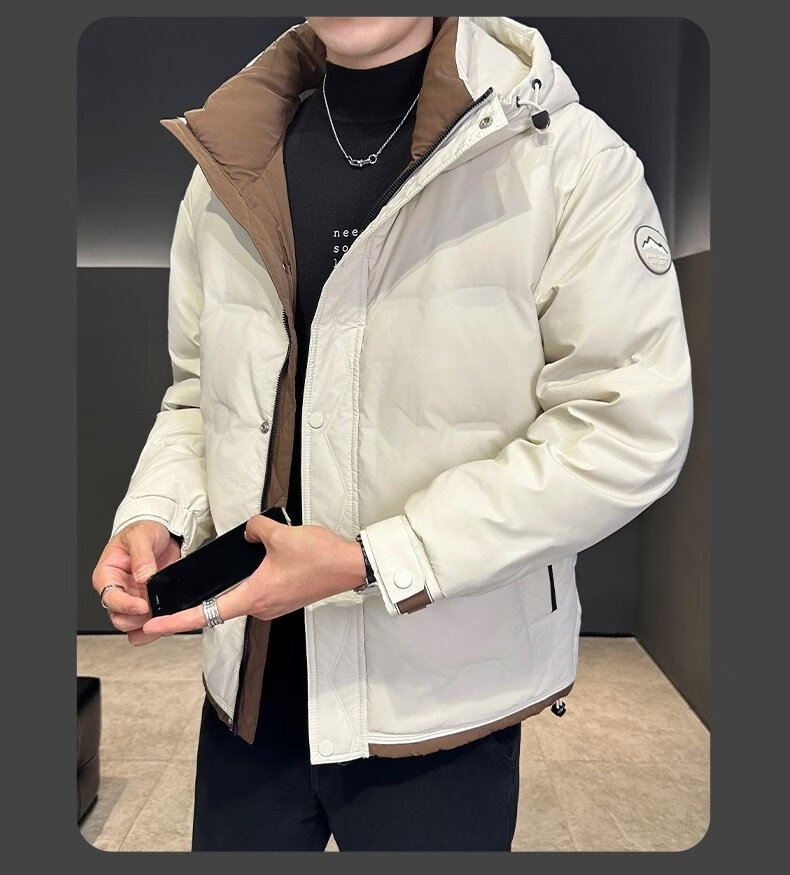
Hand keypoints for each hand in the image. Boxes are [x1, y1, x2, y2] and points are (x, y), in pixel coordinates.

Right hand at [91, 520, 182, 645]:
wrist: (162, 531)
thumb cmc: (143, 530)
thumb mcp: (141, 537)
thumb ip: (141, 556)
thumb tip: (143, 575)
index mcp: (107, 574)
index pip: (110, 597)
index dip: (125, 605)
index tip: (143, 606)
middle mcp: (119, 589)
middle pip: (119, 617)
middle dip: (136, 620)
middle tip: (154, 613)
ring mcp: (134, 597)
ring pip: (134, 623)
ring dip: (148, 625)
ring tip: (164, 618)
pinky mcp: (150, 600)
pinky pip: (151, 620)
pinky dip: (159, 624)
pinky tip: (168, 622)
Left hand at [142, 515, 366, 635]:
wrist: (351, 566)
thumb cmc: (320, 557)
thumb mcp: (279, 534)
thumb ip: (255, 528)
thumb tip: (250, 530)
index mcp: (253, 596)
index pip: (205, 613)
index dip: (176, 620)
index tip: (154, 624)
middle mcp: (262, 606)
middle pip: (222, 603)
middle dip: (204, 595)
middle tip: (181, 594)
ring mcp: (275, 604)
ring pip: (243, 593)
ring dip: (235, 582)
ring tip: (238, 565)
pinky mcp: (286, 598)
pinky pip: (259, 590)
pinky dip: (251, 579)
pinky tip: (261, 561)